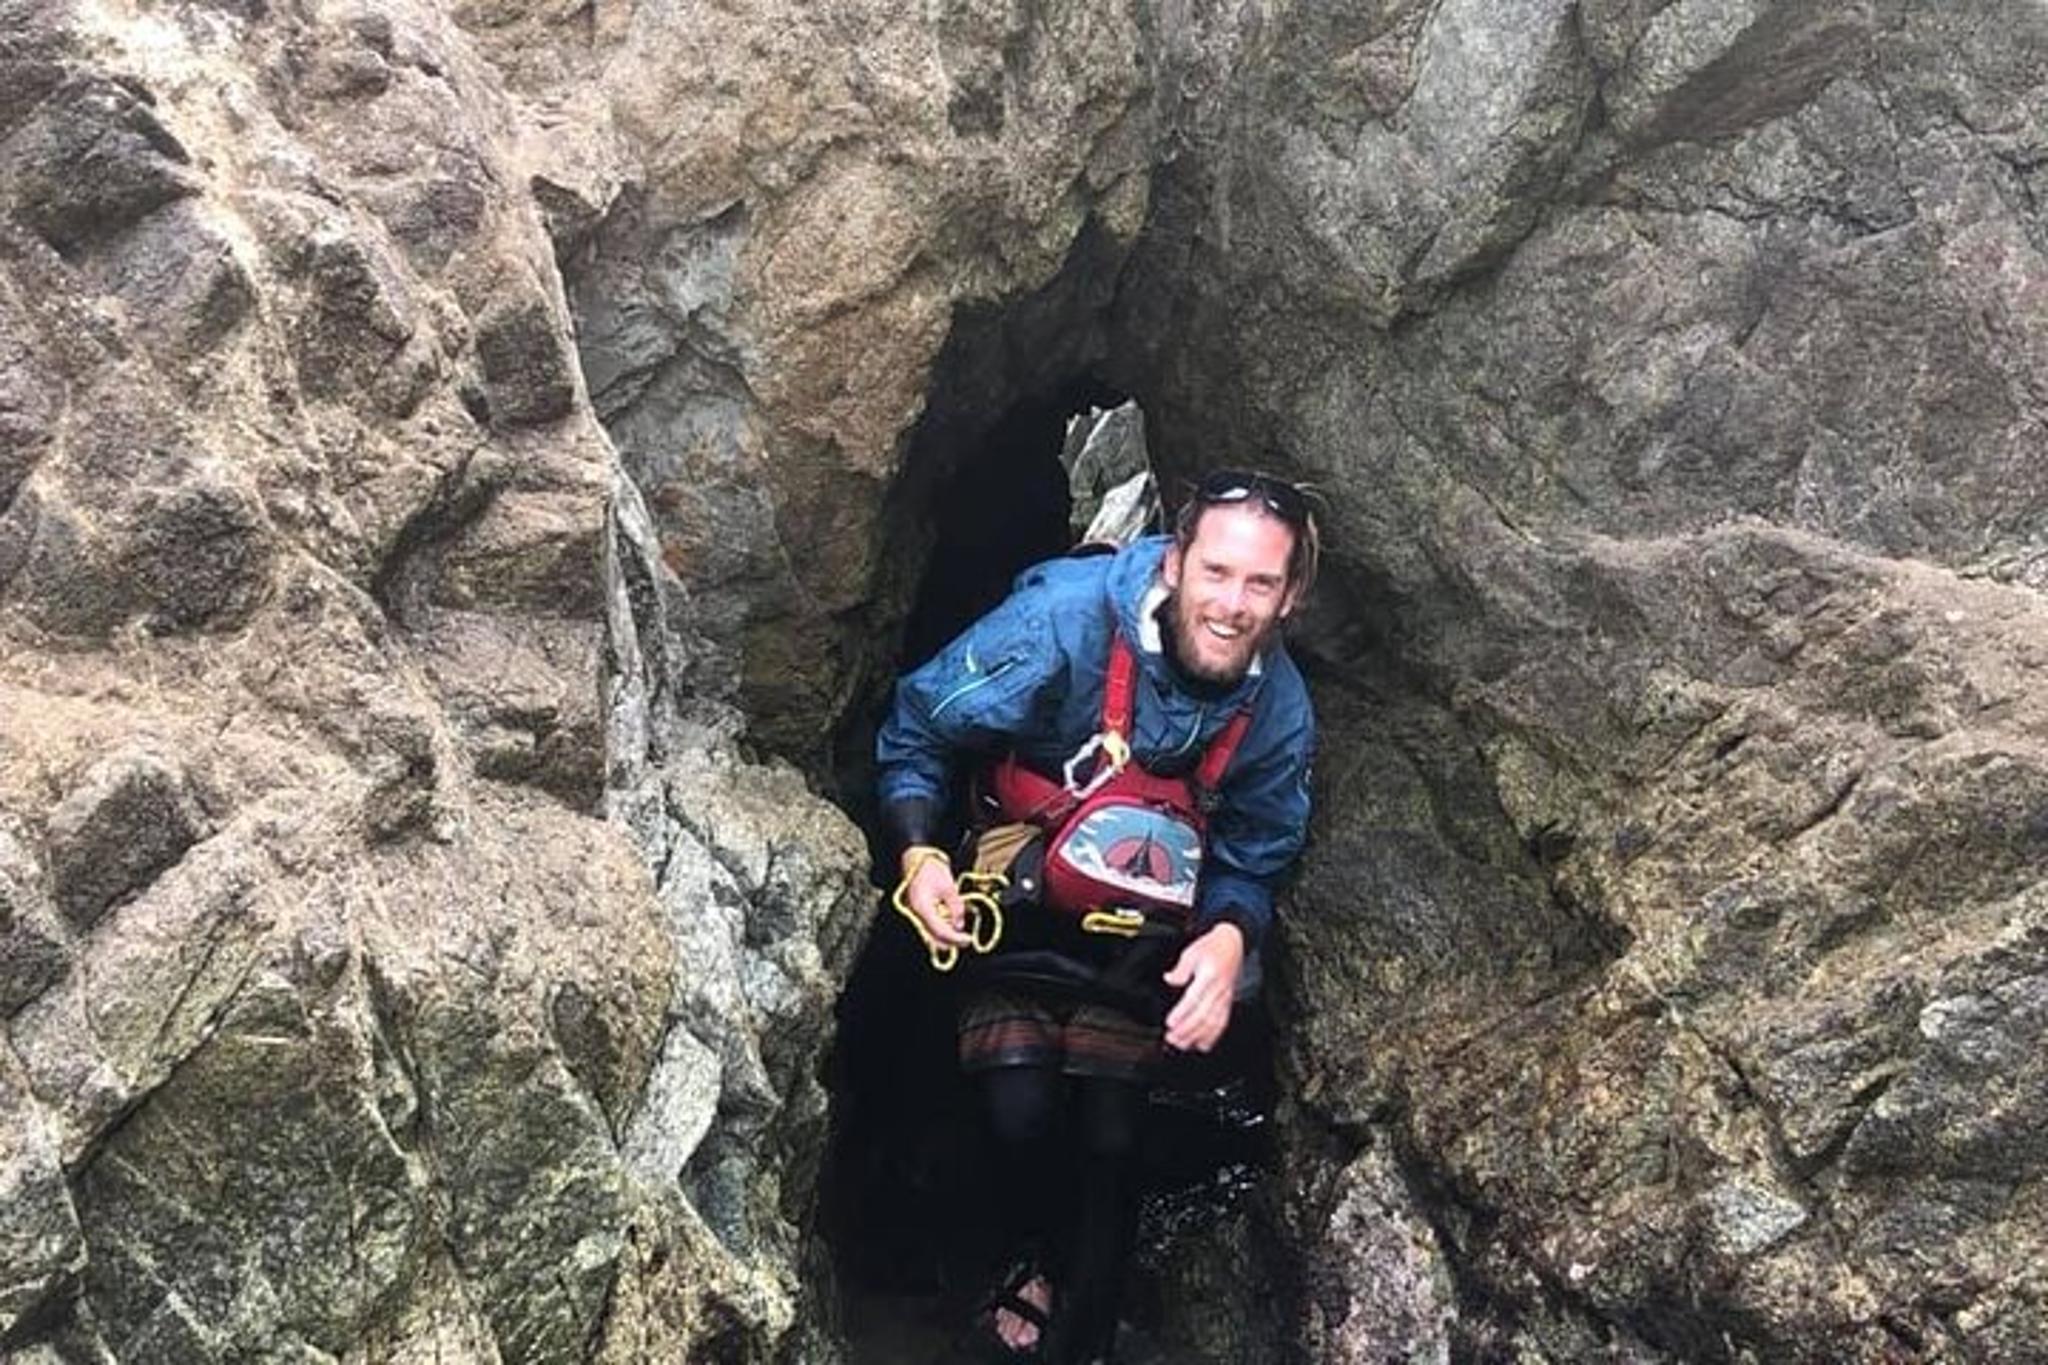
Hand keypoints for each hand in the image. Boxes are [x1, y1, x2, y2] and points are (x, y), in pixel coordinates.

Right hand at [902, 849, 972, 948]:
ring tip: (957, 923)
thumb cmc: (931, 869)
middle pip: (934, 938)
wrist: (918, 859)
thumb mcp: (949, 887)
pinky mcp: (918, 913)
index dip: (955, 939)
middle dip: (951, 940)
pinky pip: (930, 927)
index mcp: (922, 908)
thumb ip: (956, 908)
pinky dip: (942, 927)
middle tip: (965, 938)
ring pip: (931, 935)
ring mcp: (915, 915)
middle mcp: (916, 915)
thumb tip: (959, 925)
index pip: (940, 931)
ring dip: (946, 933)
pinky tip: (950, 919)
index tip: (968, 939)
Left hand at [1162, 922, 1243, 1052]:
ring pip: (1213, 1023)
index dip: (1182, 1013)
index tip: (1170, 1023)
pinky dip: (1212, 1036)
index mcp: (1210, 976)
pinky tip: (1203, 1045)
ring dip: (1197, 1036)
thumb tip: (1170, 979)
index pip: (1195, 999)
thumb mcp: (1192, 951)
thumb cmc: (1213, 947)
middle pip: (1203, 1015)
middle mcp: (1219, 989)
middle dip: (1187, 1030)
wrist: (1234, 943)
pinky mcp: (1228, 1003)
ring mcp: (1225, 998)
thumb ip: (1181, 968)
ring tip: (1182, 1044)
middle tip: (1172, 1038)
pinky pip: (1222, 1023)